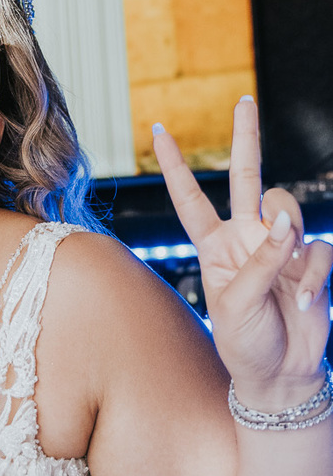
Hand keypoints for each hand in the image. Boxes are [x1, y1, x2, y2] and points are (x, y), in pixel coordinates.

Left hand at [155, 97, 332, 404]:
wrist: (281, 376)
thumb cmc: (245, 342)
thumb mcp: (237, 303)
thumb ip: (261, 260)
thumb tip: (285, 220)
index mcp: (214, 245)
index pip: (190, 197)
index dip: (175, 165)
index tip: (158, 129)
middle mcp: (246, 238)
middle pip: (246, 176)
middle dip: (246, 137)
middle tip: (243, 99)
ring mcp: (281, 247)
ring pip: (288, 208)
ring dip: (290, 236)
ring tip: (290, 279)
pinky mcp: (311, 263)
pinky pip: (320, 250)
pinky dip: (315, 275)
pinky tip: (305, 301)